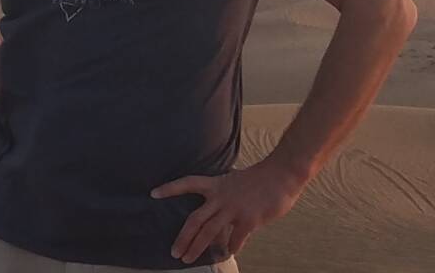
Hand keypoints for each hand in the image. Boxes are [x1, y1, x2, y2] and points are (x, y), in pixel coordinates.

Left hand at [150, 156, 308, 263]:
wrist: (281, 175)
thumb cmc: (260, 179)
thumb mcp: (235, 182)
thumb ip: (224, 196)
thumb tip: (216, 213)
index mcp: (217, 184)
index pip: (188, 183)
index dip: (170, 188)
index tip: (153, 193)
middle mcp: (221, 197)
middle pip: (195, 219)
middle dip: (183, 238)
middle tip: (174, 252)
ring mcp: (234, 209)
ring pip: (209, 233)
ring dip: (196, 248)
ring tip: (187, 259)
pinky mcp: (248, 220)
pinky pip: (235, 240)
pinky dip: (230, 247)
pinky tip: (228, 252)